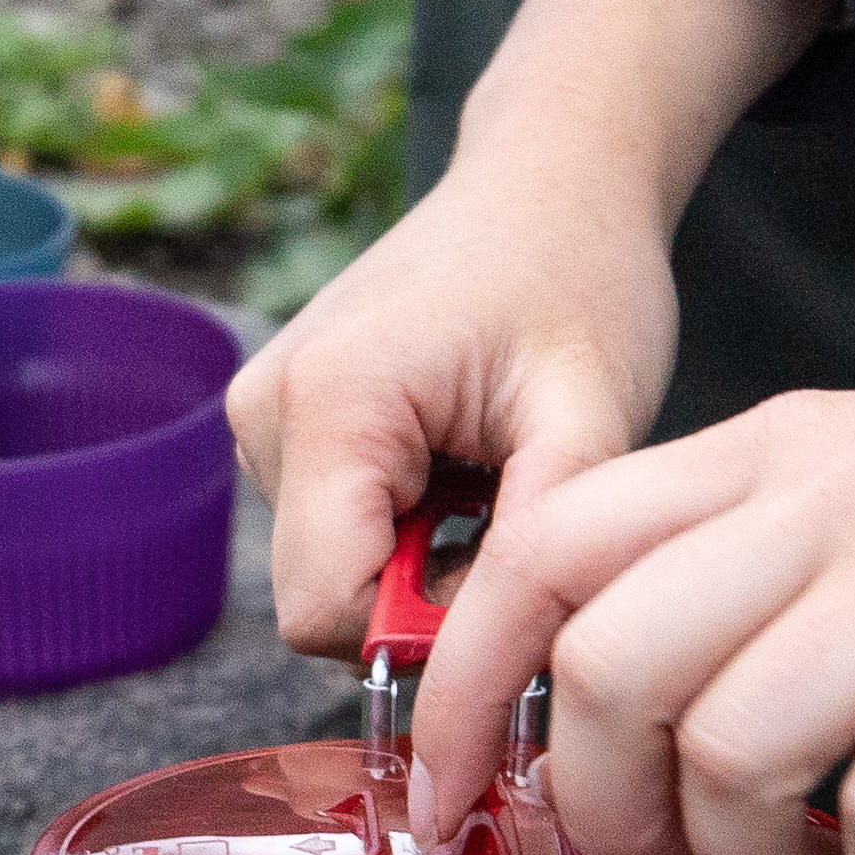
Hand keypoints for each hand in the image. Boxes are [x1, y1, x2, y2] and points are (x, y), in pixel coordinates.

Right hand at [226, 0, 826, 646]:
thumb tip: (497, 676)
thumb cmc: (581, 274)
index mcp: (330, 403)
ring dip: (421, 563)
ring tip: (495, 478)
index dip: (422, 639)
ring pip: (330, 572)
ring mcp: (262, 414)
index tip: (518, 594)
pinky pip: (332, 531)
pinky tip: (462, 467)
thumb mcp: (592, 417)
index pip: (325, 612)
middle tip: (520, 520)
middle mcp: (266, 411)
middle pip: (322, 600)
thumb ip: (536, 551)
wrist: (551, 177)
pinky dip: (405, 530)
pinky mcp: (281, 421)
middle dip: (426, 598)